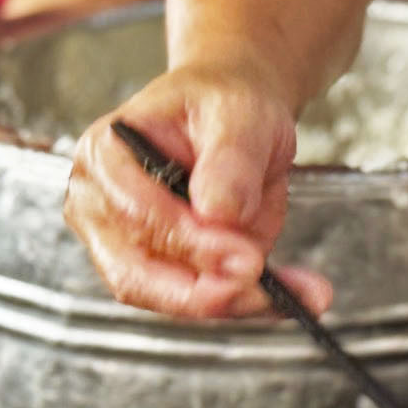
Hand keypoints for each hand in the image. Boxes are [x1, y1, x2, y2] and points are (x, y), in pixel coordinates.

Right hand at [63, 65, 332, 317]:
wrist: (237, 117)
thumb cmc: (226, 105)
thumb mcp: (237, 114)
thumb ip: (228, 160)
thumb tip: (218, 212)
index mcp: (105, 155)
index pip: (136, 215)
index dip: (190, 243)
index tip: (246, 259)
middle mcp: (101, 206)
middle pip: (137, 273)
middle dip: (206, 291)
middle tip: (266, 289)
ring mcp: (128, 243)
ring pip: (170, 297)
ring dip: (237, 302)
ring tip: (305, 293)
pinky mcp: (167, 269)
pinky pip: (204, 297)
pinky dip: (251, 300)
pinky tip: (298, 295)